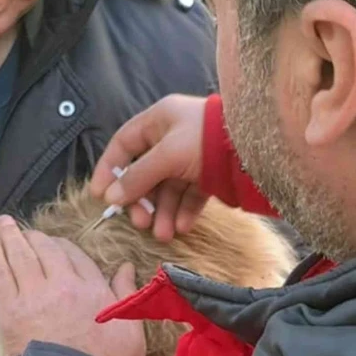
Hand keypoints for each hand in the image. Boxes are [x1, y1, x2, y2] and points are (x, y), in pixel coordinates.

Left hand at [0, 216, 145, 355]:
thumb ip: (127, 294)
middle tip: (21, 229)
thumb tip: (126, 267)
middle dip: (33, 236)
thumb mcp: (132, 331)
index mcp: (92, 288)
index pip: (75, 255)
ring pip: (19, 255)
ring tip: (0, 224)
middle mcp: (62, 284)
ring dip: (8, 236)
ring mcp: (34, 295)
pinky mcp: (10, 310)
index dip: (62, 247)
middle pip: (45, 249)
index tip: (53, 244)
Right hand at [90, 95, 208, 240]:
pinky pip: (190, 195)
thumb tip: (110, 198)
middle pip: (145, 173)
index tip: (100, 196)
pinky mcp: (209, 174)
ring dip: (164, 213)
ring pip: (168, 189)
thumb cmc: (206, 139)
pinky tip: (184, 227)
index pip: (123, 144)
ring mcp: (191, 157)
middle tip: (140, 223)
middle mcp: (172, 137)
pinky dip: (185, 212)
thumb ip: (137, 177)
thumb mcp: (166, 155)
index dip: (109, 169)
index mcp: (159, 121)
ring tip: (164, 234)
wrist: (255, 146)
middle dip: (143, 201)